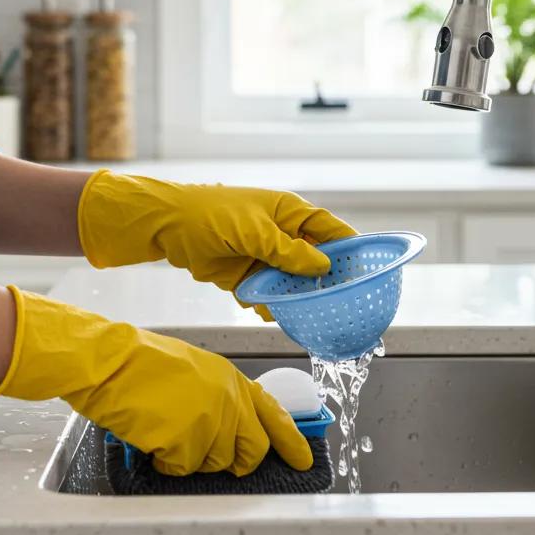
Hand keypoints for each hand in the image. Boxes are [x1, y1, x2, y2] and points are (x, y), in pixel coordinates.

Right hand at [0, 287, 312, 475]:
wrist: (108, 362)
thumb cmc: (139, 363)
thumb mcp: (194, 369)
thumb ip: (218, 395)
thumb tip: (227, 426)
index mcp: (232, 379)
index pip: (274, 414)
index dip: (292, 441)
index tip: (303, 459)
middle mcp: (229, 400)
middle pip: (252, 450)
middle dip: (237, 462)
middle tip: (217, 459)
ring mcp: (210, 422)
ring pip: (214, 463)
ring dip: (191, 457)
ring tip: (166, 431)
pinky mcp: (186, 442)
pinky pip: (183, 469)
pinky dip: (166, 462)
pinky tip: (152, 439)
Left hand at [77, 173, 354, 293]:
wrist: (167, 228)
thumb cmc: (210, 214)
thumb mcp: (253, 231)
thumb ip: (287, 251)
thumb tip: (321, 267)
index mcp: (289, 213)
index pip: (330, 229)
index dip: (350, 248)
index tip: (367, 268)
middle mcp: (282, 235)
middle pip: (316, 261)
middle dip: (328, 281)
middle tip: (346, 302)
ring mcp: (266, 258)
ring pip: (294, 284)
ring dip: (301, 299)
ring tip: (318, 318)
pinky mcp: (248, 278)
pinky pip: (270, 296)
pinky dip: (275, 308)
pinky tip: (284, 321)